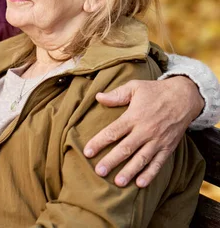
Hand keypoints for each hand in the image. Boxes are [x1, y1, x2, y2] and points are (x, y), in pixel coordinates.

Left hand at [83, 76, 203, 187]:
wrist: (185, 97)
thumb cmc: (155, 91)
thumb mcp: (135, 87)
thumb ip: (117, 94)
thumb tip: (98, 97)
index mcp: (134, 116)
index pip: (113, 131)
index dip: (99, 142)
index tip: (87, 152)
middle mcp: (145, 130)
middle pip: (126, 148)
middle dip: (111, 161)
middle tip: (99, 171)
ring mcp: (157, 140)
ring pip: (141, 159)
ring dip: (130, 171)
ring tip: (118, 183)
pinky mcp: (168, 147)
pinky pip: (159, 163)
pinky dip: (150, 174)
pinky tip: (141, 184)